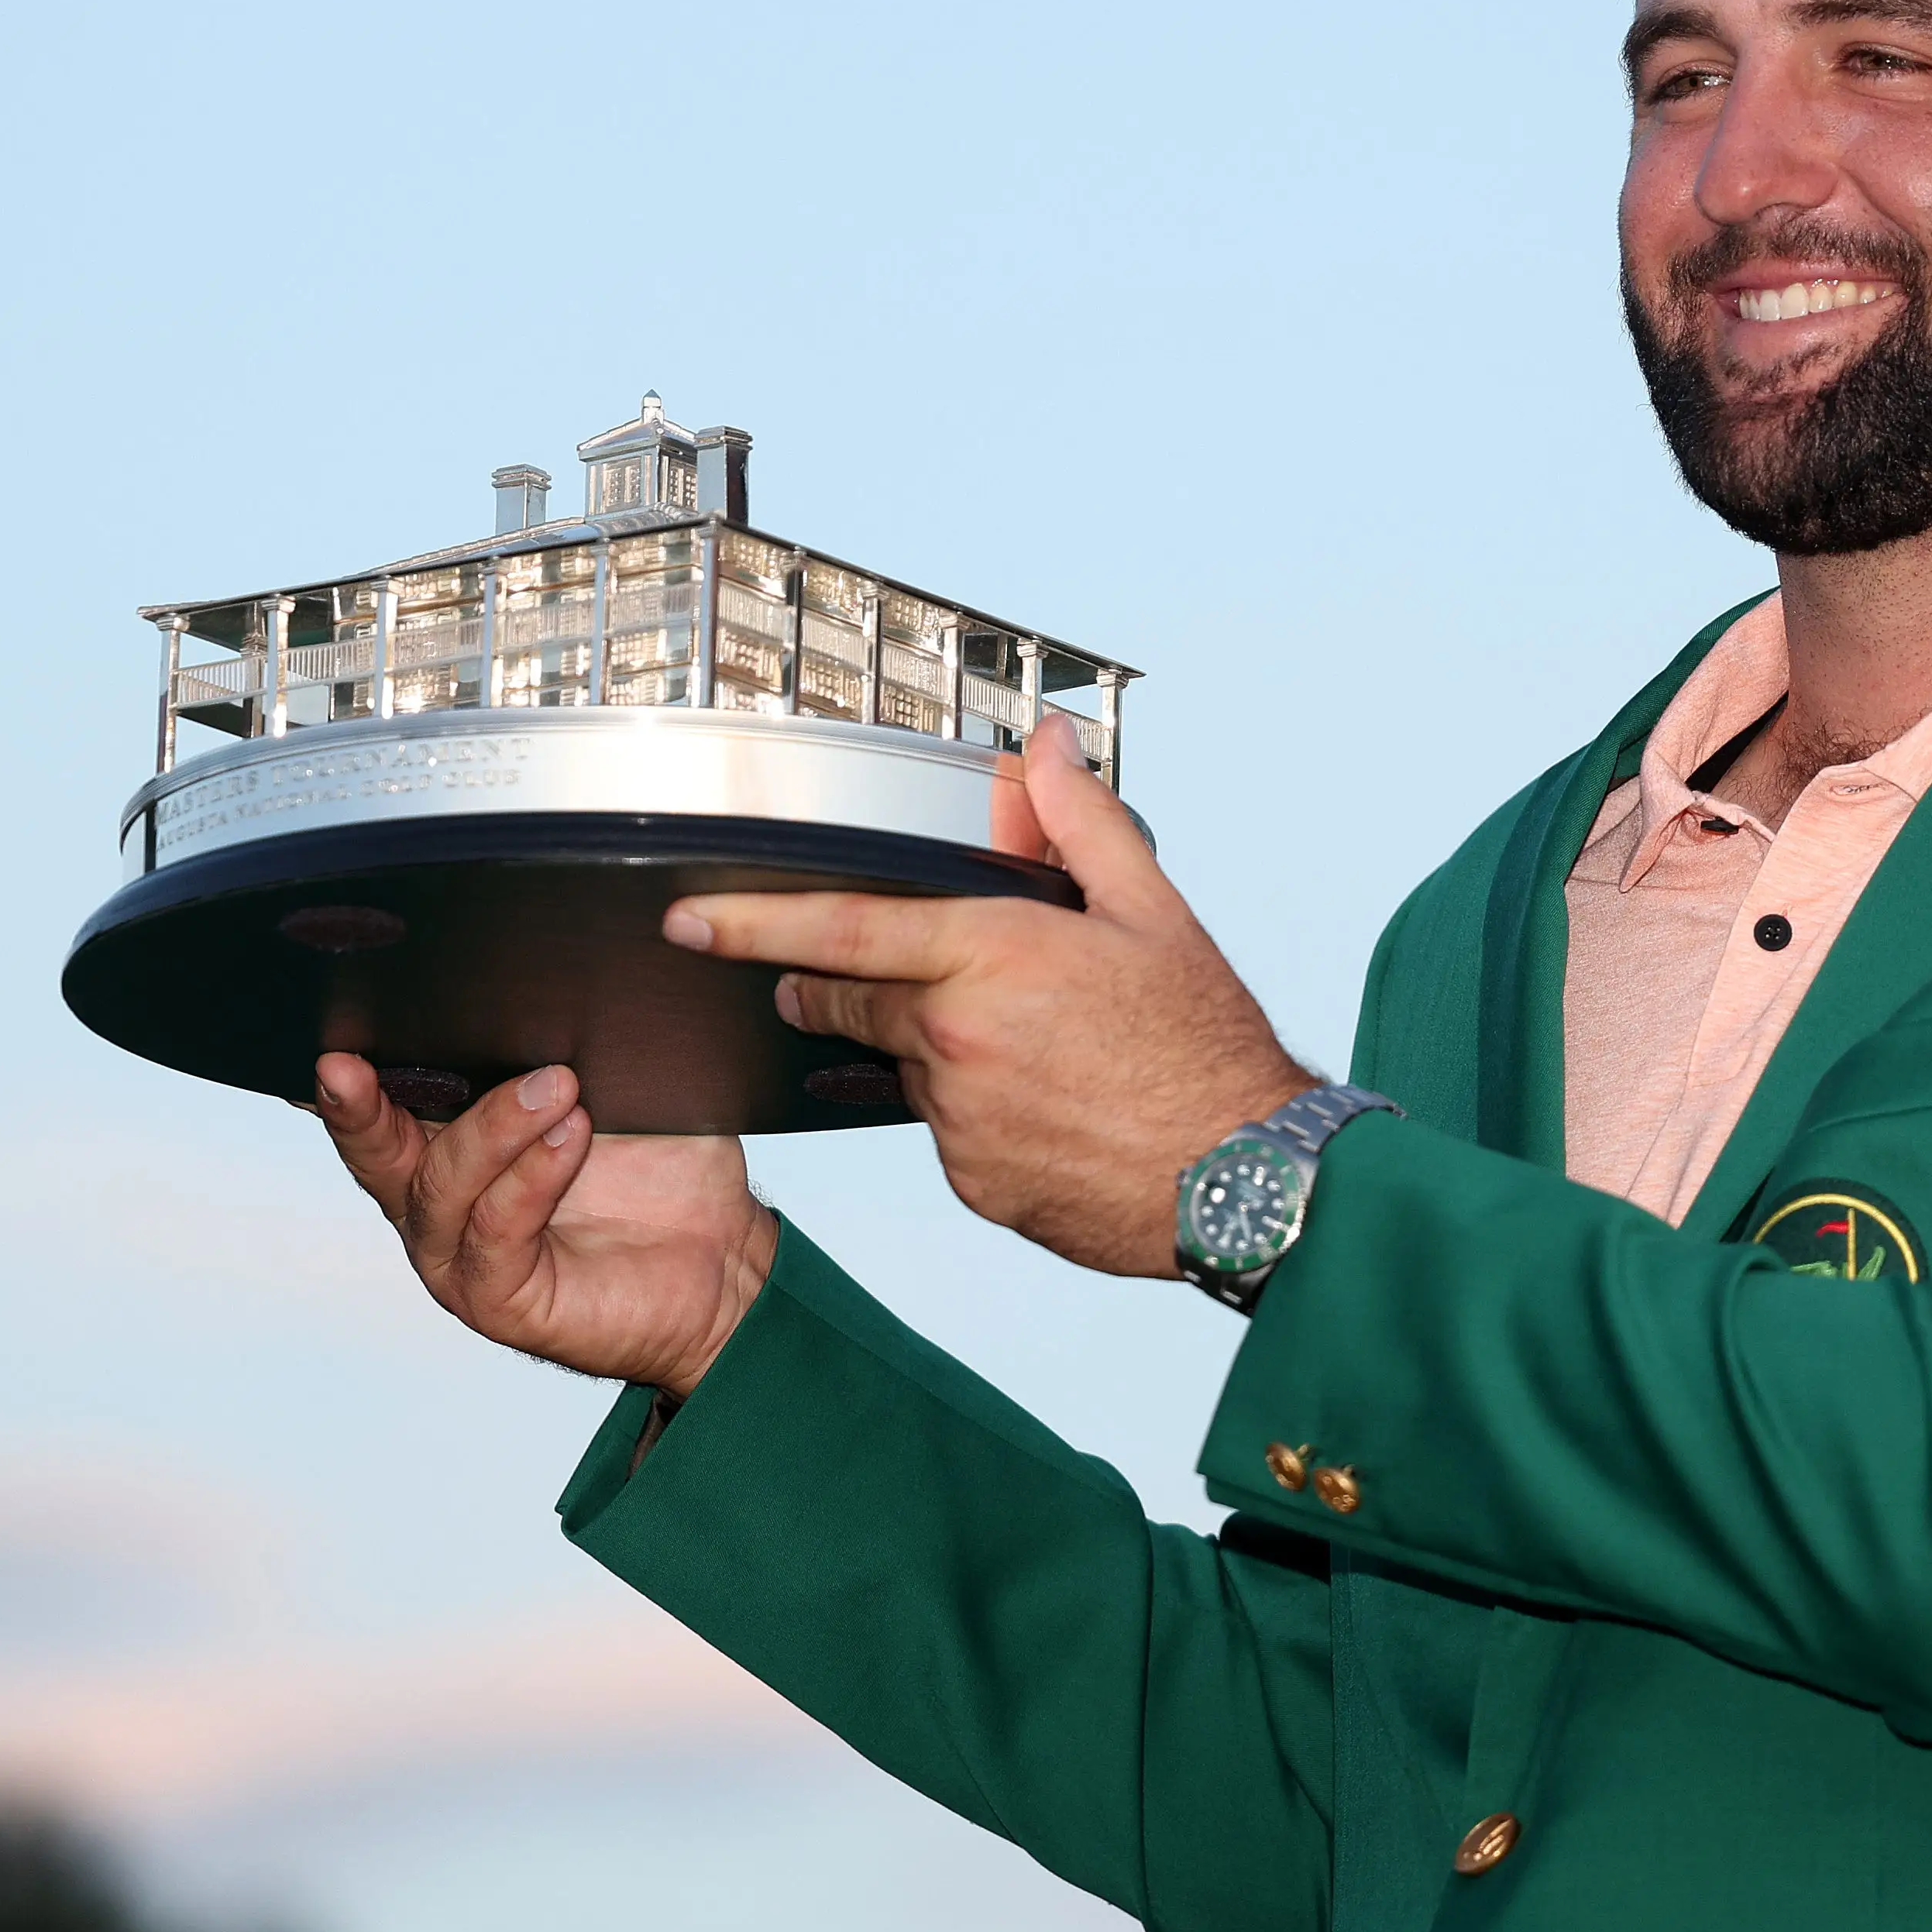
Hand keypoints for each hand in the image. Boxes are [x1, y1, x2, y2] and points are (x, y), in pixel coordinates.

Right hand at [315, 1055, 778, 1395]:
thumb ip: (559, 1045)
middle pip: (375, 1154)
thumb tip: (543, 969)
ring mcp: (464, 1257)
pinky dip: (529, 1181)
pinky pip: (494, 1236)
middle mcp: (441, 1202)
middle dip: (357, 1107)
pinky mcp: (502, 1301)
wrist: (724, 1257)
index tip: (323, 1039)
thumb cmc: (662, 1168)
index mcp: (451, 1143)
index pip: (379, 1109)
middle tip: (349, 1063)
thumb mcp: (613, 1088)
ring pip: (438, 1189)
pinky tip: (568, 1139)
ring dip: (492, 1130)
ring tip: (557, 1086)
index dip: (342, 1079)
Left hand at [664, 726, 1309, 1278]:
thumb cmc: (1206, 1043)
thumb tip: (1045, 748)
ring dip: (942, 1049)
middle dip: (851, 980)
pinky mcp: (971, 1182)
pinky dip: (978, 1110)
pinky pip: (947, 1132)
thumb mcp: (1154, 913)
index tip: (688, 917)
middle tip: (908, 975)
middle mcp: (959, 1041)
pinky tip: (1049, 1106)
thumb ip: (1081, 823)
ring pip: (909, 1067)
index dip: (753, 922)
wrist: (1243, 1178)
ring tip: (1041, 1051)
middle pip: (854, 999)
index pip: (843, 932)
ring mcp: (960, 1121)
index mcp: (996, 958)